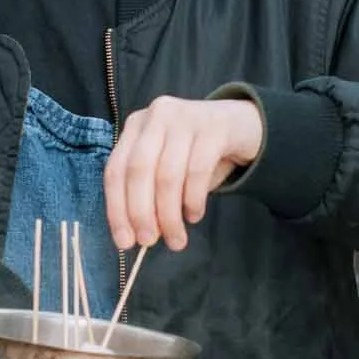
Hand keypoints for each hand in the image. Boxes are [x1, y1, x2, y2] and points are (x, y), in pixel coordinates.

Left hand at [104, 96, 263, 251]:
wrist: (242, 125)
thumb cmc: (197, 152)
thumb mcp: (167, 167)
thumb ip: (150, 194)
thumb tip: (140, 235)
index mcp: (136, 126)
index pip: (115, 170)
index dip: (116, 209)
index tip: (125, 242)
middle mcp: (156, 116)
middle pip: (138, 171)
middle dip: (141, 212)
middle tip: (149, 242)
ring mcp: (185, 118)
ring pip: (168, 174)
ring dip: (169, 214)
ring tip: (176, 239)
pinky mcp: (214, 127)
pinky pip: (198, 171)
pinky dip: (193, 200)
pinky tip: (194, 215)